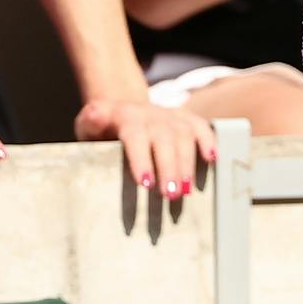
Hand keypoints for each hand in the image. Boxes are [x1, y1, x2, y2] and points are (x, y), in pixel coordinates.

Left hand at [72, 94, 217, 199]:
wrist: (123, 107)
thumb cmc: (103, 128)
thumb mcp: (89, 125)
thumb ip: (91, 122)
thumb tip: (93, 113)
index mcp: (126, 116)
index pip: (135, 136)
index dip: (141, 158)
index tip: (145, 183)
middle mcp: (151, 113)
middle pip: (164, 138)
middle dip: (168, 167)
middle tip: (170, 196)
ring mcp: (170, 115)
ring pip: (183, 134)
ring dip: (187, 163)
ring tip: (187, 190)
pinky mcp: (185, 118)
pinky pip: (200, 126)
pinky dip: (208, 140)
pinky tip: (213, 159)